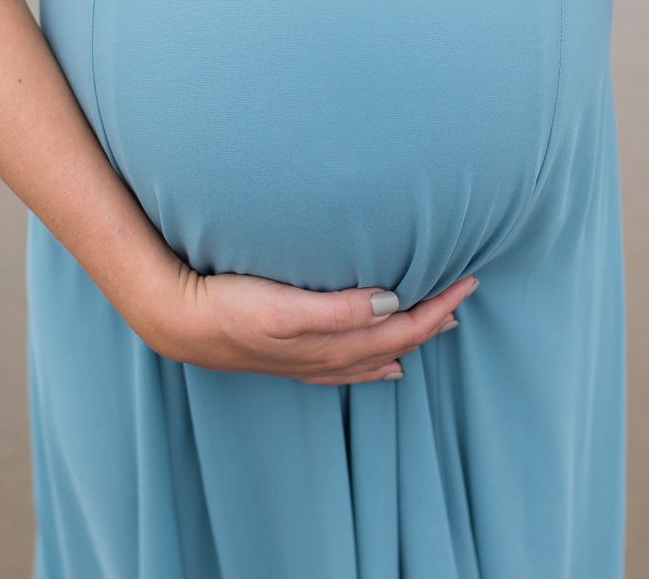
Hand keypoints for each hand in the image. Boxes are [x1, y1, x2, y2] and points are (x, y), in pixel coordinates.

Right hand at [144, 267, 477, 384]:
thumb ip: (339, 309)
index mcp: (335, 344)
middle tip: (465, 293)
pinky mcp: (294, 357)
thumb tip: (393, 305)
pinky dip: (378, 361)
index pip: (405, 329)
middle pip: (399, 342)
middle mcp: (330, 358)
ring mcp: (312, 361)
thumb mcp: (284, 307)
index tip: (467, 282)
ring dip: (412, 339)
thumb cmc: (230, 308)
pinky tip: (385, 363)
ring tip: (438, 324)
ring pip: (378, 354)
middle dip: (435, 320)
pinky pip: (352, 366)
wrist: (180, 323)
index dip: (439, 307)